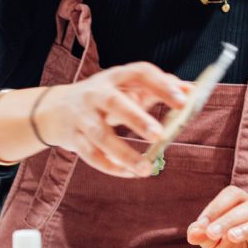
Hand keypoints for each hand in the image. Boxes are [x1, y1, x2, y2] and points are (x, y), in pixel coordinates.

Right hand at [33, 62, 188, 177]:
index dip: (162, 86)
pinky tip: (129, 173)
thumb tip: (192, 90)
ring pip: (101, 136)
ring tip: (147, 168)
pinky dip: (110, 167)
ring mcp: (82, 116)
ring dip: (124, 153)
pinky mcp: (74, 138)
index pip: (140, 73)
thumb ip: (159, 87)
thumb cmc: (106, 96)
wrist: (56, 109)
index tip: (184, 101)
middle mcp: (96, 93)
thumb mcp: (128, 86)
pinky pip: (91, 155)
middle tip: (159, 135)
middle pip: (115, 103)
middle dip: (136, 119)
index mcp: (116, 76)